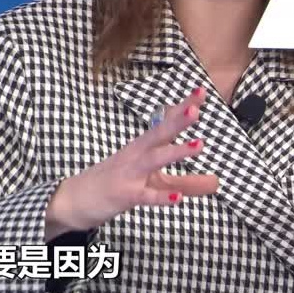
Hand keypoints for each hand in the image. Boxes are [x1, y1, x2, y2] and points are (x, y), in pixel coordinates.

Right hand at [44, 86, 218, 239]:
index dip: (183, 107)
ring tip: (200, 145)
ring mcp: (129, 173)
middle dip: (178, 120)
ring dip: (176, 151)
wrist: (75, 201)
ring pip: (154, 160)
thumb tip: (218, 181)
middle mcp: (137, 154)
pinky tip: (177, 198)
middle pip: (159, 133)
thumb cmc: (117, 184)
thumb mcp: (155, 182)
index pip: (165, 123)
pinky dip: (160, 196)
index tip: (201, 91)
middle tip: (197, 108)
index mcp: (144, 146)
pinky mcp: (124, 195)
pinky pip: (144, 196)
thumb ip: (187, 182)